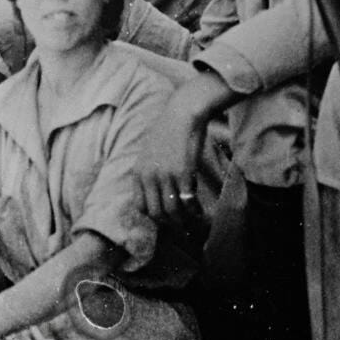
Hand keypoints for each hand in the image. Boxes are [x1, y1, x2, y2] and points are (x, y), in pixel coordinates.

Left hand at [136, 72, 228, 224]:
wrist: (183, 113)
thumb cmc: (169, 129)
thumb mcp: (150, 152)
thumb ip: (149, 171)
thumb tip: (157, 190)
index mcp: (138, 172)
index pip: (140, 207)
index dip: (153, 217)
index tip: (166, 218)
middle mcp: (149, 177)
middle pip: (156, 213)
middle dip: (170, 223)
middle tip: (182, 226)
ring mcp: (165, 176)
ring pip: (172, 211)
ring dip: (184, 220)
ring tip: (193, 221)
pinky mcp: (183, 173)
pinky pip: (187, 201)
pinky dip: (194, 210)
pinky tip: (200, 211)